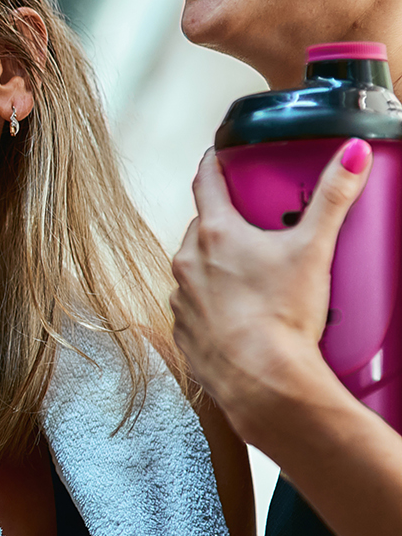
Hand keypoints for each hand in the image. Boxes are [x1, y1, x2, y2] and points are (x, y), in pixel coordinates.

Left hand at [171, 142, 368, 434]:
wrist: (261, 379)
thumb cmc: (281, 316)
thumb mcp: (315, 248)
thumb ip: (333, 198)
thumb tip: (352, 156)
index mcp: (215, 234)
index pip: (206, 183)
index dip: (213, 166)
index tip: (216, 158)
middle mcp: (188, 262)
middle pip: (202, 228)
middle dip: (225, 224)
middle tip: (255, 228)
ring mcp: (181, 299)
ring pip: (197, 269)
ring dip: (218, 266)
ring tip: (255, 277)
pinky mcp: (184, 331)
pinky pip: (196, 307)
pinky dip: (214, 304)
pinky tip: (241, 313)